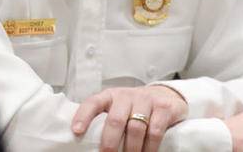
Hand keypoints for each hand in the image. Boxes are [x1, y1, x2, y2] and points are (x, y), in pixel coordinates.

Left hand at [71, 85, 187, 151]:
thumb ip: (107, 121)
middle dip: (109, 141)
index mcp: (110, 96)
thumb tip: (90, 144)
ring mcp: (145, 100)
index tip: (76, 131)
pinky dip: (149, 147)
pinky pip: (154, 131)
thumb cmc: (136, 107)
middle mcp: (126, 96)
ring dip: (131, 148)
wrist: (166, 95)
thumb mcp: (119, 109)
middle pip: (115, 119)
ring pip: (135, 128)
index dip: (83, 116)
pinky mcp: (163, 108)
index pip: (93, 103)